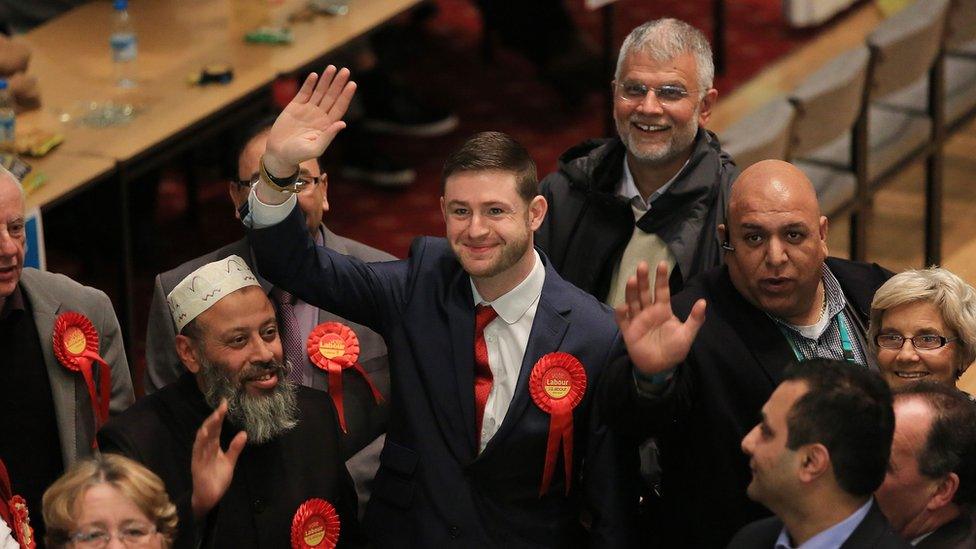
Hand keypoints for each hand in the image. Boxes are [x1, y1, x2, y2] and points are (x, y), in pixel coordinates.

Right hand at [190, 400, 246, 518]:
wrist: (209, 497)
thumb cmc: (217, 478)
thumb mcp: (229, 461)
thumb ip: (235, 448)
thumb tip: (244, 433)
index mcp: (211, 447)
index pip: (215, 428)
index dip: (219, 416)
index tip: (225, 404)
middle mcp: (204, 449)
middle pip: (208, 431)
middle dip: (214, 418)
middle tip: (222, 406)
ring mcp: (199, 457)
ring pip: (202, 439)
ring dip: (208, 427)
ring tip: (215, 416)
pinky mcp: (197, 466)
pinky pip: (198, 453)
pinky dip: (201, 443)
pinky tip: (205, 434)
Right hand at [264, 65, 356, 175]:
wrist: (279, 153)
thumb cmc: (298, 154)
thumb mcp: (315, 149)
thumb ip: (329, 136)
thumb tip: (342, 123)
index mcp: (327, 125)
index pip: (339, 107)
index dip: (346, 96)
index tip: (352, 84)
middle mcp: (319, 115)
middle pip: (331, 96)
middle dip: (338, 84)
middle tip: (345, 71)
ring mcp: (307, 110)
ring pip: (319, 92)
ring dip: (326, 80)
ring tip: (332, 68)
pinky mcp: (294, 106)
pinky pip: (304, 92)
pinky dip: (309, 84)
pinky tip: (315, 76)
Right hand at [615, 261, 706, 375]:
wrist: (660, 367)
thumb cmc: (674, 349)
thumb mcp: (687, 334)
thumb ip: (695, 319)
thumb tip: (703, 301)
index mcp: (663, 310)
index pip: (662, 290)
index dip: (661, 278)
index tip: (662, 264)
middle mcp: (649, 311)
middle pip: (645, 292)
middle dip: (643, 279)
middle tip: (642, 265)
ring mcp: (637, 320)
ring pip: (633, 302)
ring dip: (631, 291)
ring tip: (631, 279)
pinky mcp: (628, 331)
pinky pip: (623, 320)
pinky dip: (621, 313)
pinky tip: (623, 306)